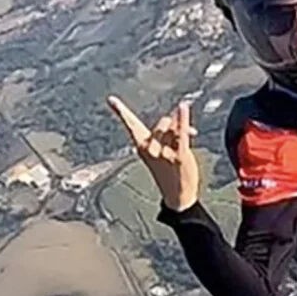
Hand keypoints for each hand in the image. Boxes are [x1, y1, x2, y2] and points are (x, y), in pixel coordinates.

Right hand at [108, 96, 199, 212]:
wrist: (178, 196)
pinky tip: (183, 107)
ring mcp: (164, 153)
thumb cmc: (169, 172)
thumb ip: (167, 132)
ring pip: (175, 127)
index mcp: (141, 147)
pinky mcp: (180, 156)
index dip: (121, 112)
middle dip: (173, 126)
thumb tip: (177, 113)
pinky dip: (183, 120)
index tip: (111, 99)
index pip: (131, 125)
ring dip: (183, 131)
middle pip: (163, 122)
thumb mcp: (161, 151)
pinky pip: (182, 134)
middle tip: (178, 141)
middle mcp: (150, 149)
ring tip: (185, 146)